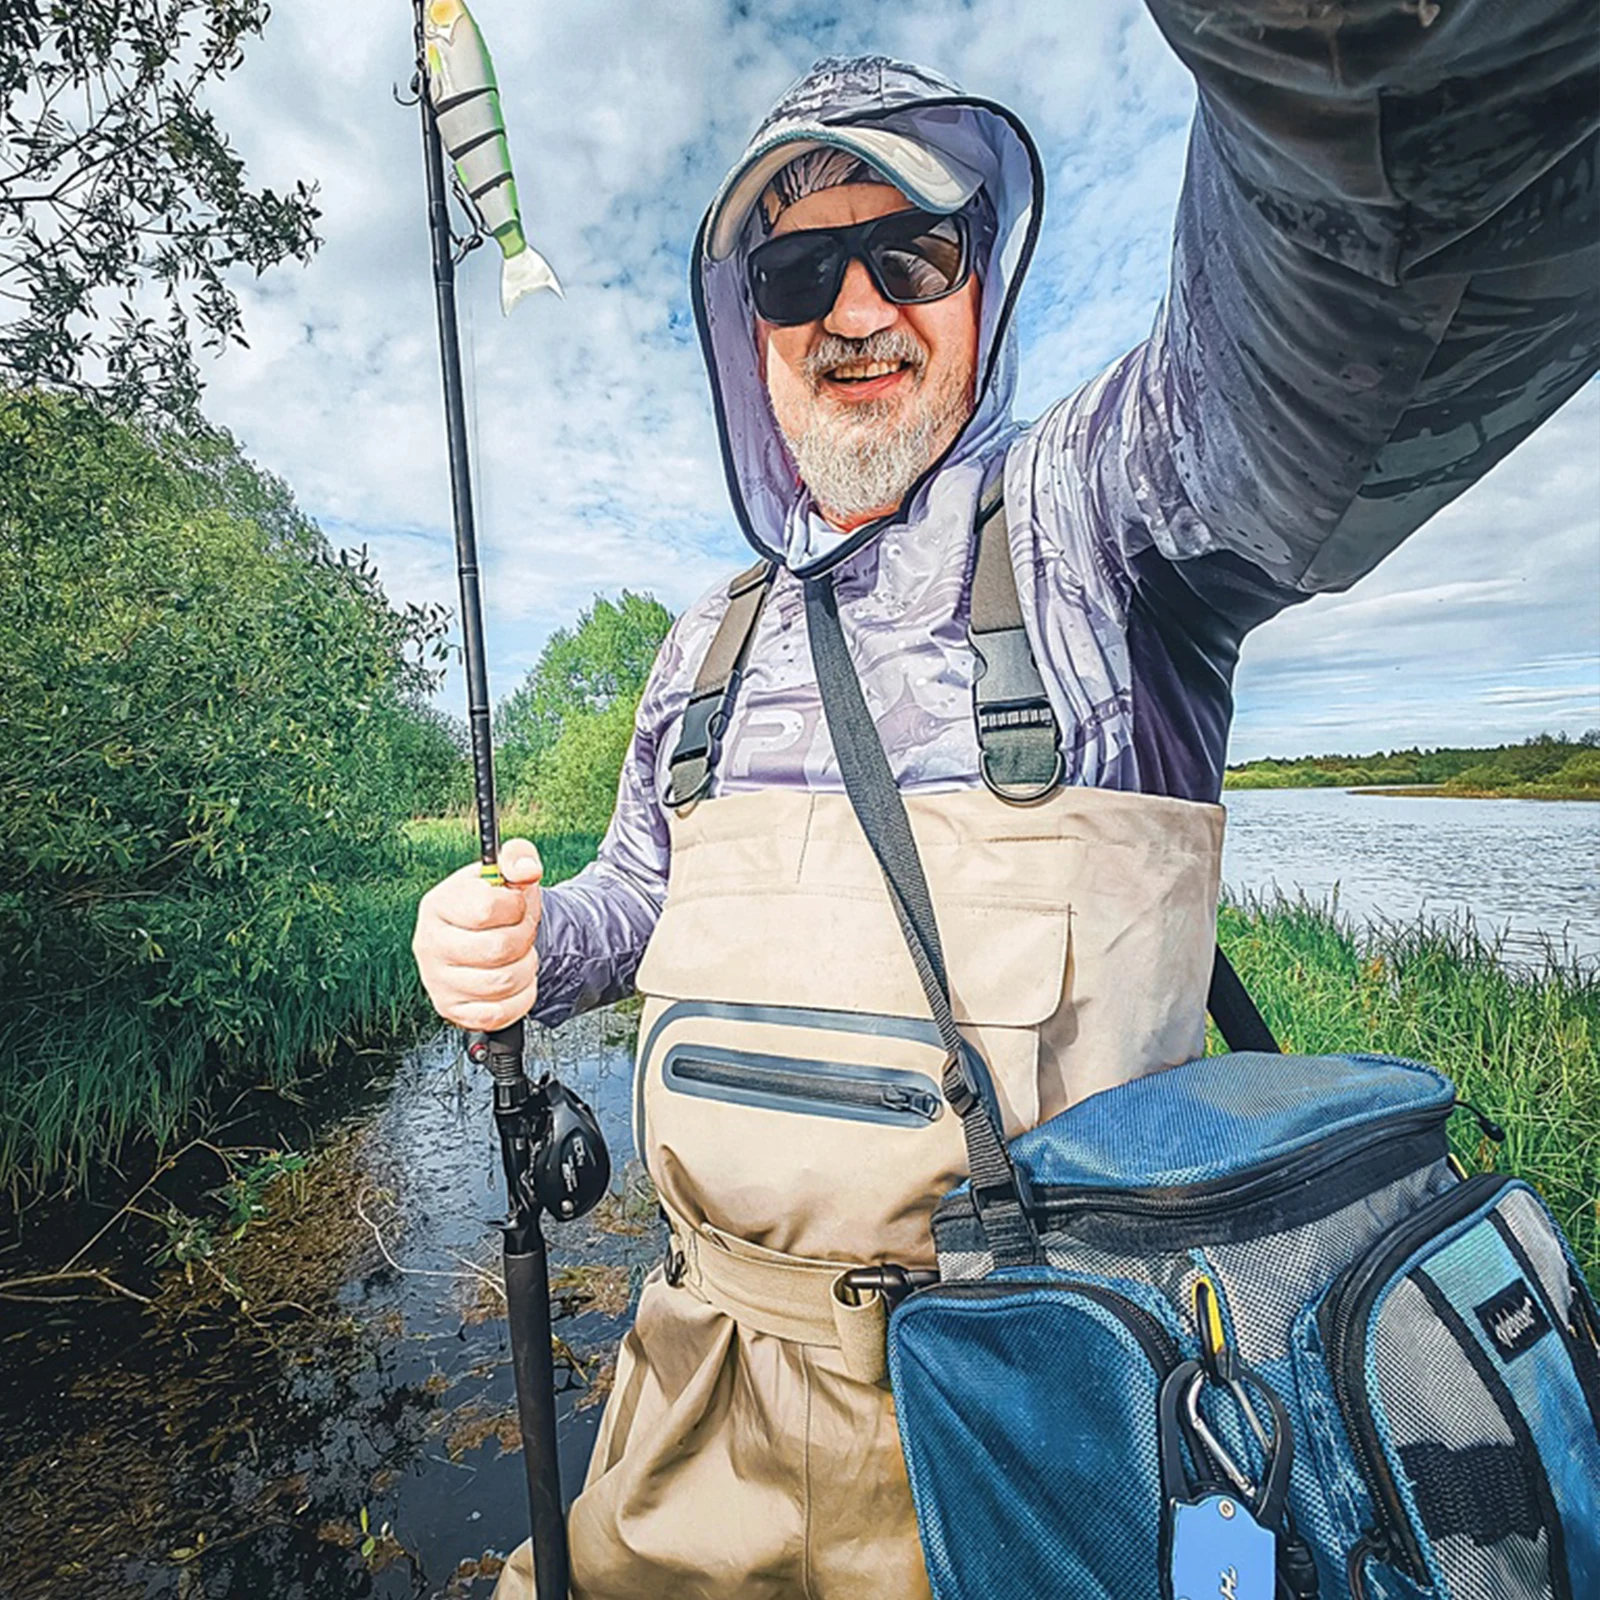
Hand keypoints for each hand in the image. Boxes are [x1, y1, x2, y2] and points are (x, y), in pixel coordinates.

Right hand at [412, 838, 542, 1031]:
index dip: (515, 906)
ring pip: (503, 983)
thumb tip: (527, 869)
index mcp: (439, 904)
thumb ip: (519, 857)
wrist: (487, 938)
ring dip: (526, 967)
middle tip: (521, 932)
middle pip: (498, 949)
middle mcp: (430, 944)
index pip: (486, 908)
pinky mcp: (453, 1009)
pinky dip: (520, 998)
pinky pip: (499, 1014)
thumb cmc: (494, 905)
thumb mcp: (506, 872)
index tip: (514, 905)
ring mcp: (438, 981)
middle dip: (524, 939)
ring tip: (518, 955)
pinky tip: (515, 981)